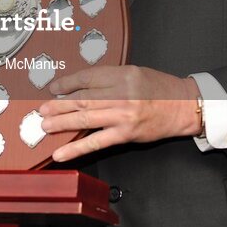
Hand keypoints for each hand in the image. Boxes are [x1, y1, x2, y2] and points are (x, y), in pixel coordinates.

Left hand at [38, 66, 201, 162]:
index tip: (54, 88)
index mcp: (122, 74)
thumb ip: (109, 79)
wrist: (184, 105)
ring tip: (45, 127)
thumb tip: (80, 88)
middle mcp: (121, 93)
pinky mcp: (125, 134)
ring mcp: (122, 115)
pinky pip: (96, 142)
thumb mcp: (134, 73)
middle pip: (82, 100)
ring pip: (85, 119)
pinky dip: (76, 148)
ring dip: (62, 123)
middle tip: (42, 110)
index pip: (87, 78)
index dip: (67, 83)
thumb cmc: (159, 89)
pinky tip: (61, 152)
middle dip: (58, 105)